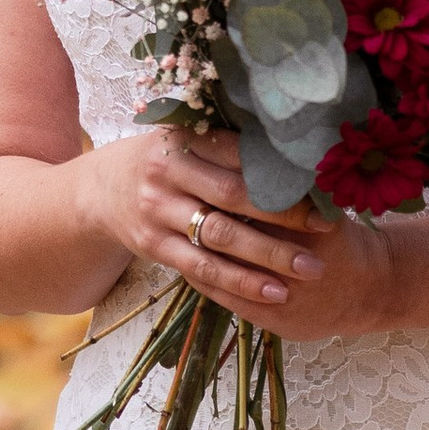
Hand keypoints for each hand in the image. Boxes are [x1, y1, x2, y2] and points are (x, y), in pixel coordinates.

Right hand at [88, 127, 397, 337]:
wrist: (101, 191)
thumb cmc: (165, 162)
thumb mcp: (186, 139)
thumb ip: (227, 142)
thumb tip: (297, 142)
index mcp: (183, 138)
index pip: (239, 153)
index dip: (281, 169)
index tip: (322, 182)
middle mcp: (167, 173)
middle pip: (234, 195)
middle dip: (285, 213)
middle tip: (328, 227)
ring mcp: (157, 212)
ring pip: (221, 236)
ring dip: (269, 255)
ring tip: (311, 269)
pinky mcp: (154, 247)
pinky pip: (203, 268)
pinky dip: (241, 282)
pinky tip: (274, 292)